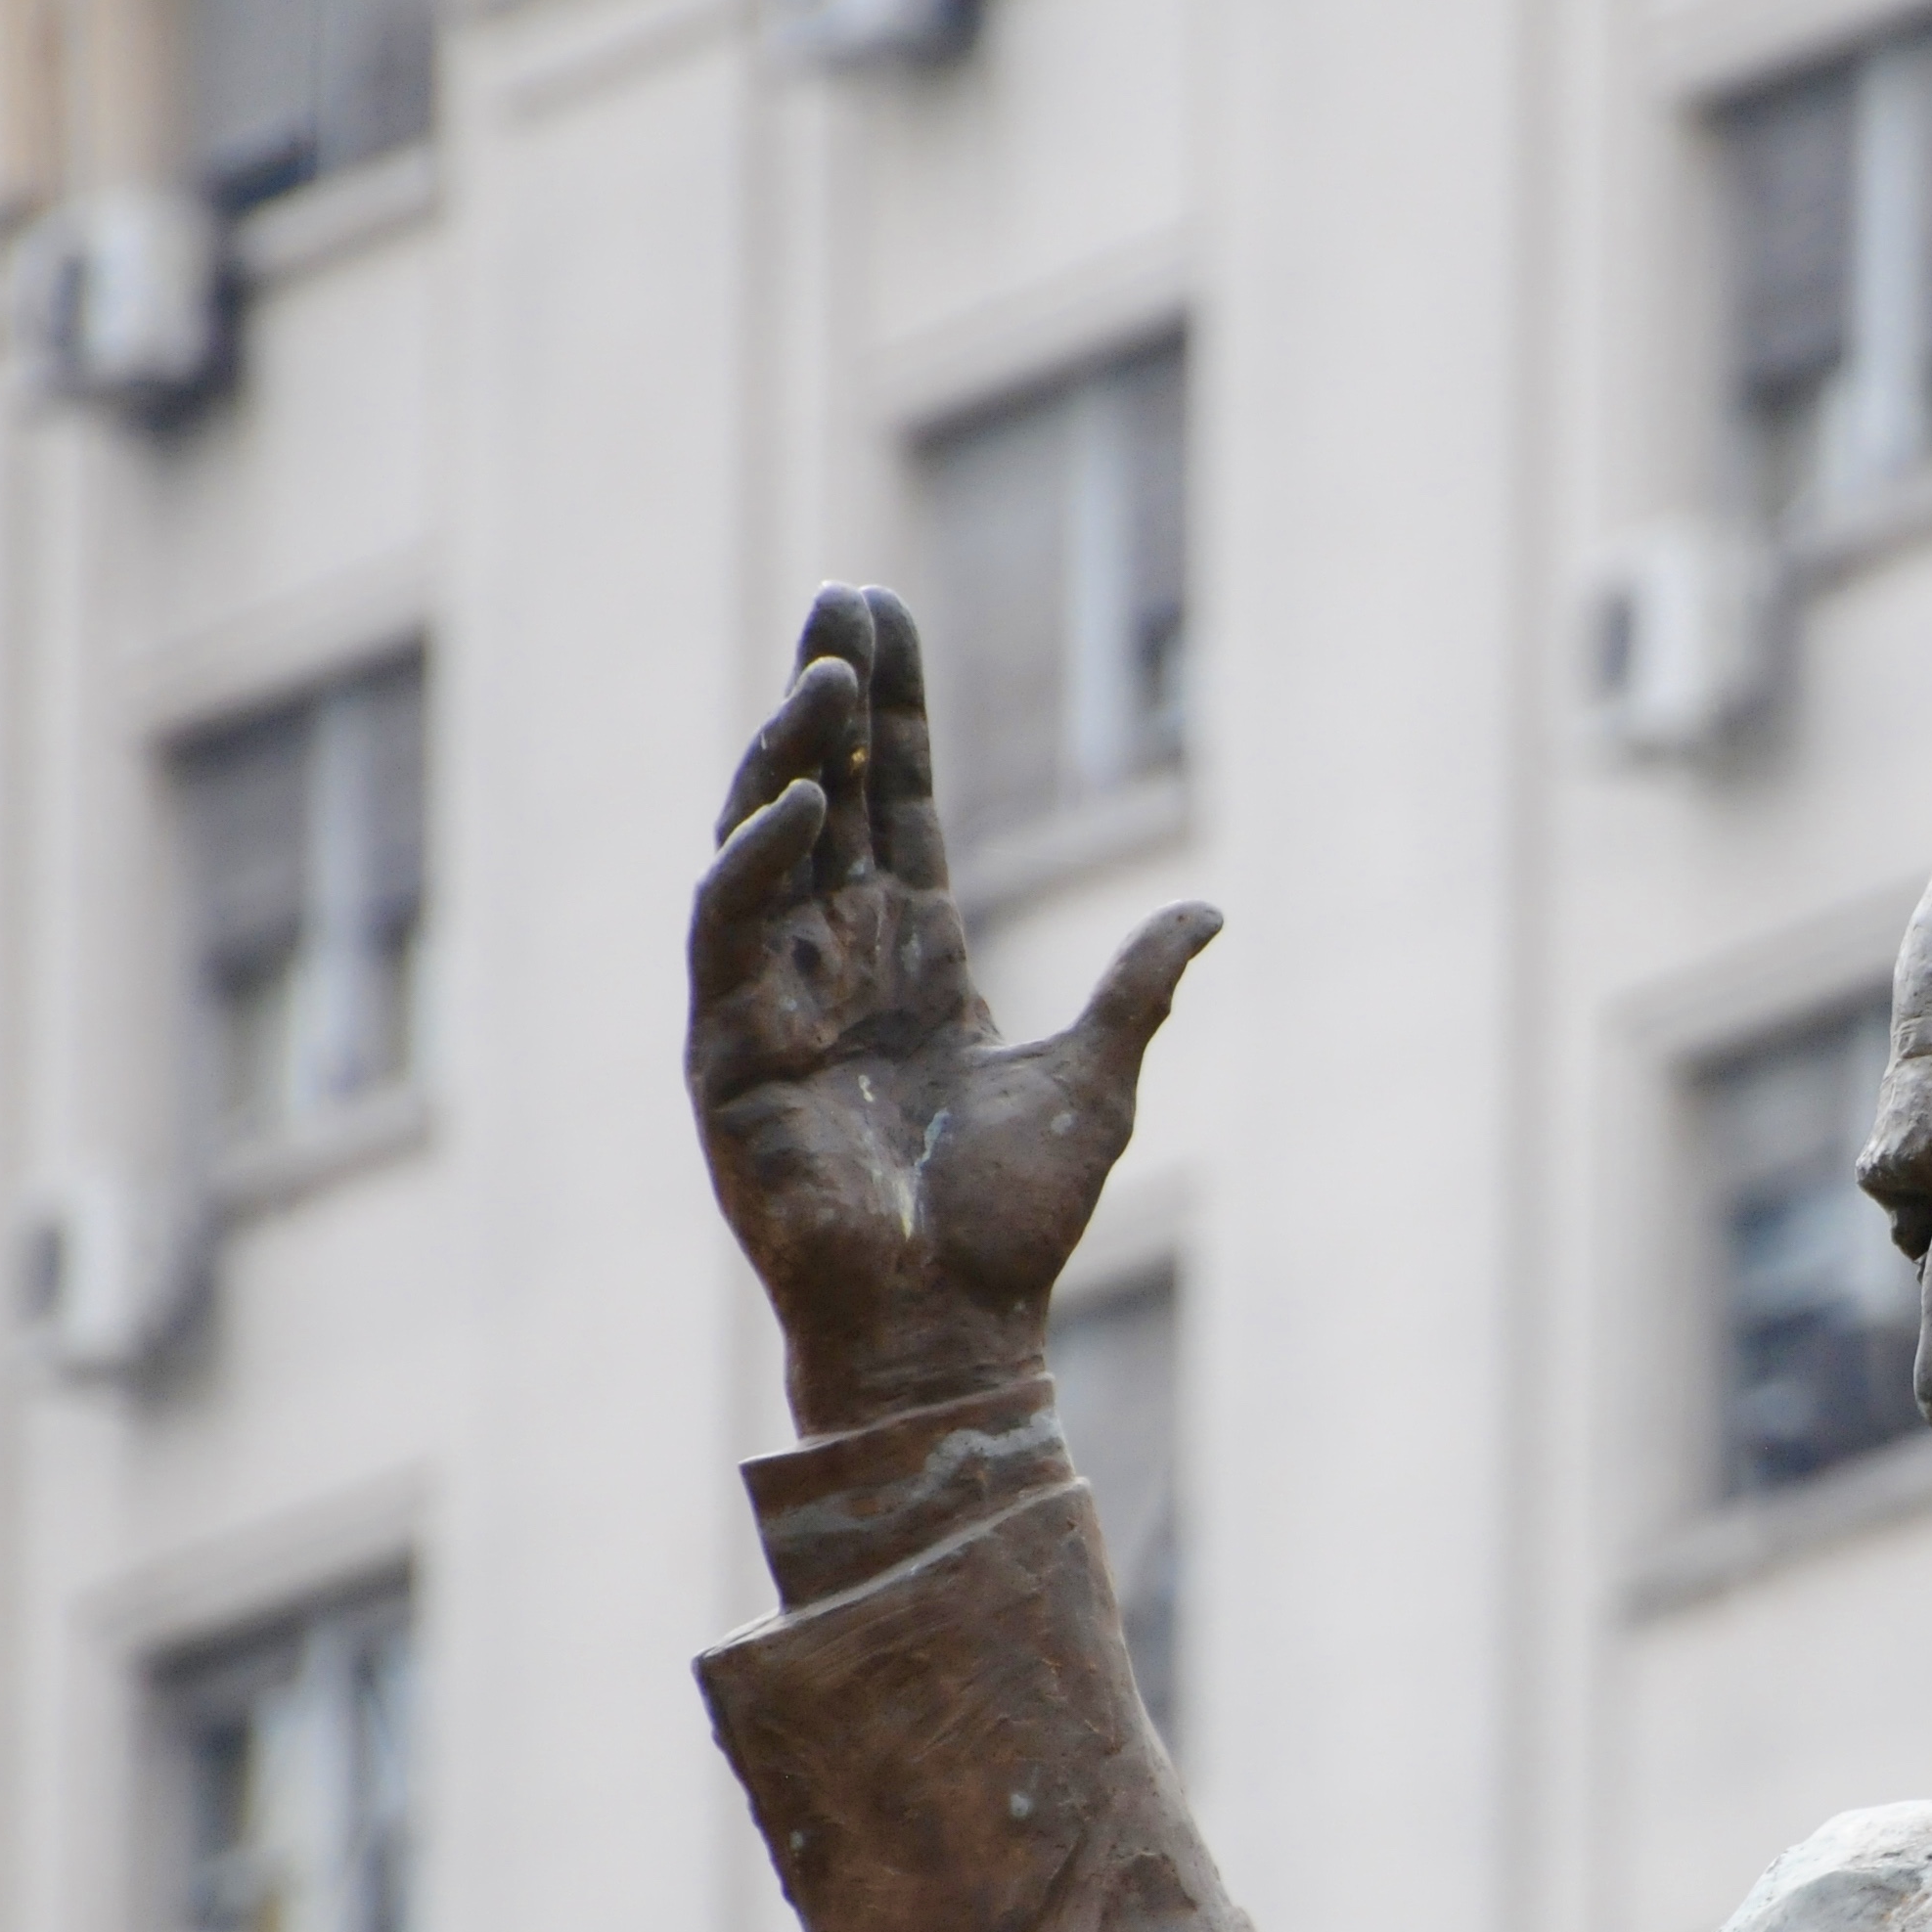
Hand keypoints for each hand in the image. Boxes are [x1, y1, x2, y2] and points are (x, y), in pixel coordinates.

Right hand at [688, 585, 1217, 1435]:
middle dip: (829, 697)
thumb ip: (1137, 987)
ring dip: (789, 758)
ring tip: (829, 677)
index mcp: (913, 957)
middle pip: (826, 796)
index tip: (888, 610)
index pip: (897, 802)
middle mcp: (834, 962)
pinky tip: (798, 807)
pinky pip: (726, 935)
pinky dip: (754, 866)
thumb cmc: (1014, 1226)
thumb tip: (1205, 909)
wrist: (958, 1330)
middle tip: (842, 601)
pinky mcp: (728, 1056)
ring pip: (764, 845)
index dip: (897, 712)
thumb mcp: (1098, 1080)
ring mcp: (773, 1003)